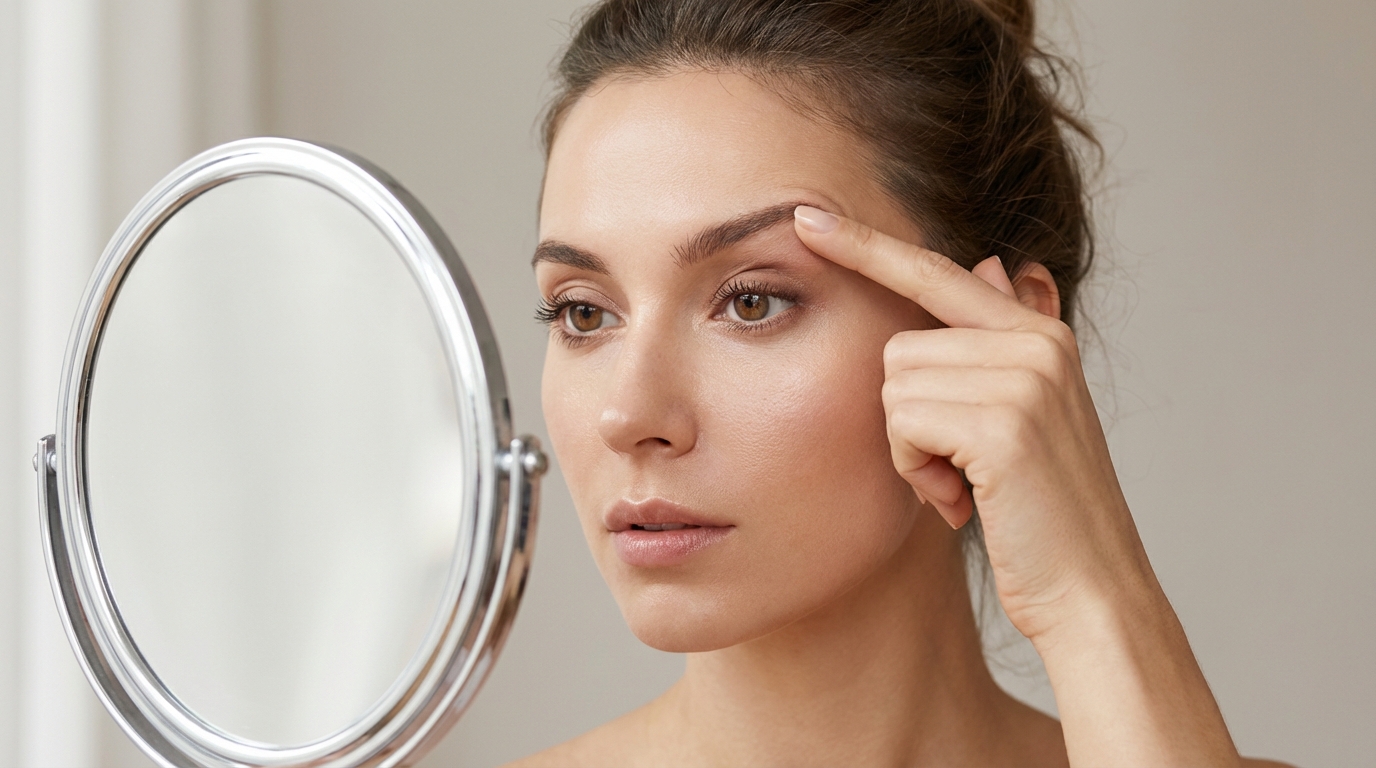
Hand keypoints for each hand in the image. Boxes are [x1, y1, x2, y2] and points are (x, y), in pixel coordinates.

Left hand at [792, 205, 1145, 641]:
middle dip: (907, 419)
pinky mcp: (1004, 424)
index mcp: (1039, 334)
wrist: (1089, 591)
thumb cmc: (1041, 514)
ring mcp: (1024, 378)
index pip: (936, 272)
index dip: (867, 245)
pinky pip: (903, 423)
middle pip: (897, 347)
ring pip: (893, 386)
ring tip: (965, 485)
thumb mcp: (1024, 417)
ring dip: (910, 450)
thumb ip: (999, 342)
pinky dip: (916, 471)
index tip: (806, 215)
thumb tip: (993, 263)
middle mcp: (1035, 342)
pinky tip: (961, 500)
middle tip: (956, 471)